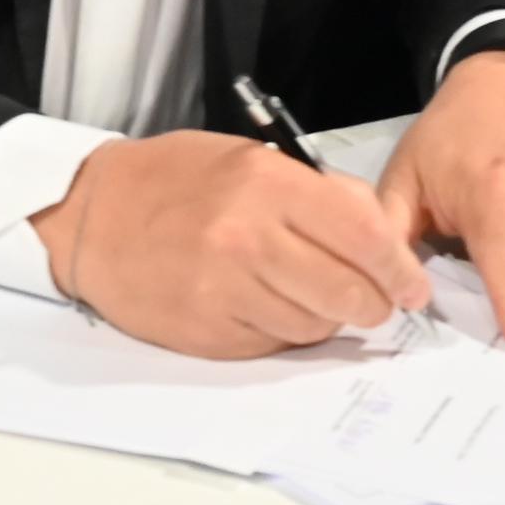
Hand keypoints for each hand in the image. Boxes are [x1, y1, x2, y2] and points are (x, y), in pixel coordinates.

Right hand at [27, 127, 428, 358]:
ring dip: (328, 319)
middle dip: (374, 303)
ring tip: (307, 295)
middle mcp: (248, 238)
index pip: (365, 235)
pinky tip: (265, 305)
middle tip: (376, 300)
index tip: (410, 283)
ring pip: (319, 326)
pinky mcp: (209, 330)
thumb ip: (315, 193)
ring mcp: (226, 289)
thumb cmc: (173, 183)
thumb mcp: (248, 161)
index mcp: (266, 185)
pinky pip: (277, 343)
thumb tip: (380, 235)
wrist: (94, 217)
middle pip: (351, 292)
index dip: (400, 267)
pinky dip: (285, 331)